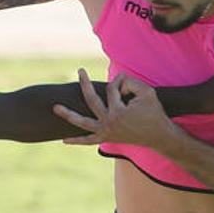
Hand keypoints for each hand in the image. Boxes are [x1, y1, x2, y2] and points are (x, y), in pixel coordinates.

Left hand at [53, 69, 176, 146]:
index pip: (112, 89)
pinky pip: (88, 141)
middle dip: (85, 84)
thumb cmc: (154, 113)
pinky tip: (64, 140)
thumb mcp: (147, 92)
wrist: (159, 136)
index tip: (129, 86)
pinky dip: (76, 141)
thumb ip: (131, 82)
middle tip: (79, 71)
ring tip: (54, 107)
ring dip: (68, 115)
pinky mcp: (106, 139)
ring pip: (82, 123)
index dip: (121, 84)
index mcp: (118, 112)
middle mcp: (108, 122)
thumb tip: (116, 80)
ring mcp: (105, 132)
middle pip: (91, 100)